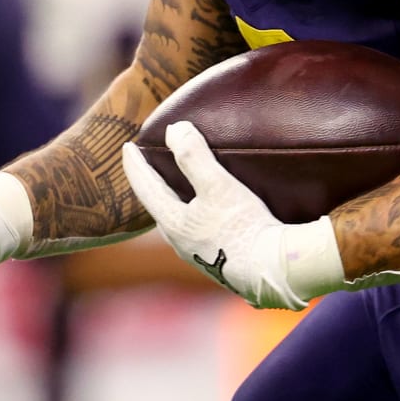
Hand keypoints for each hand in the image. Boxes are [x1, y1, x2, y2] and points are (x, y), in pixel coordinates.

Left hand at [122, 122, 344, 309]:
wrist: (273, 271)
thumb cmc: (243, 227)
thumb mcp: (218, 185)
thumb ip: (193, 156)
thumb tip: (173, 129)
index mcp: (173, 224)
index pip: (146, 188)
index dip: (136, 165)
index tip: (127, 147)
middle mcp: (180, 242)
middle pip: (158, 207)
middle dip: (151, 185)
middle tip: (147, 166)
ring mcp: (199, 255)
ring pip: (176, 222)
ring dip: (172, 201)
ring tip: (175, 188)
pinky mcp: (219, 261)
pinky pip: (196, 232)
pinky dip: (192, 214)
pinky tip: (207, 214)